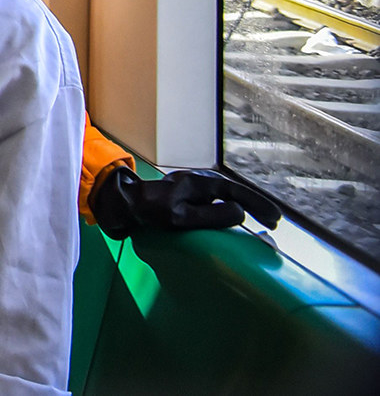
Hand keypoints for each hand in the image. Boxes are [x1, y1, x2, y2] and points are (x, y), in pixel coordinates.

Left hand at [88, 165, 282, 237]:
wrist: (127, 203)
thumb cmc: (151, 211)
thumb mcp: (180, 217)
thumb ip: (210, 216)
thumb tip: (240, 214)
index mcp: (201, 182)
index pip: (238, 193)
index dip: (259, 206)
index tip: (276, 220)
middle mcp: (202, 181)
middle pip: (237, 192)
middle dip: (257, 206)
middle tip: (275, 223)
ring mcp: (196, 186)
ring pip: (229, 196)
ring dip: (248, 207)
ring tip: (265, 223)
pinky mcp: (191, 194)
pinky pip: (219, 201)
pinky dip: (233, 209)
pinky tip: (240, 219)